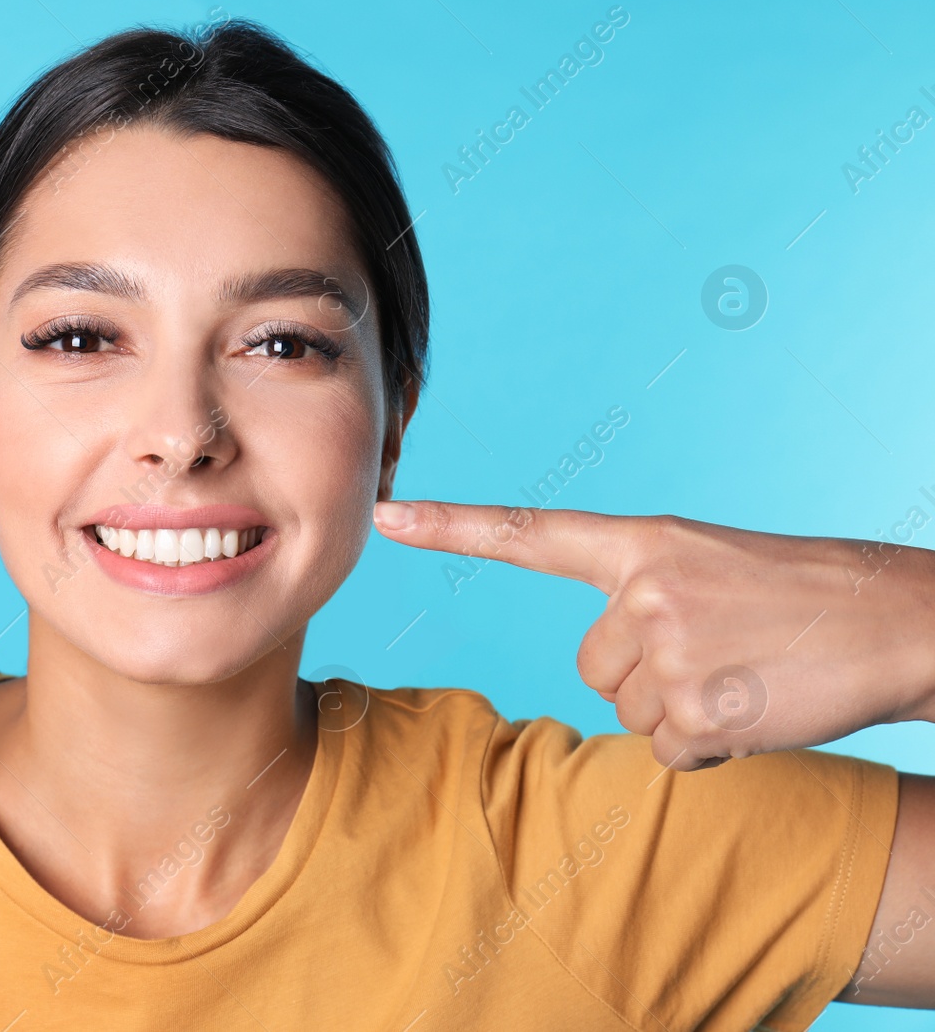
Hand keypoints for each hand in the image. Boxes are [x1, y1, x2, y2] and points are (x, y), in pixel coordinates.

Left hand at [373, 500, 934, 768]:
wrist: (897, 619)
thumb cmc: (800, 597)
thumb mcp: (708, 569)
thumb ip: (641, 598)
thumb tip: (604, 667)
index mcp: (642, 544)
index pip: (528, 534)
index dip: (452, 529)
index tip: (386, 519)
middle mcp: (643, 591)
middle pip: (592, 667)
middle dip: (647, 675)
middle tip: (721, 652)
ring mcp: (667, 649)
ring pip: (628, 710)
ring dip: (681, 711)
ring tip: (745, 674)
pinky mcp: (695, 709)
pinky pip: (665, 751)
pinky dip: (707, 747)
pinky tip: (755, 708)